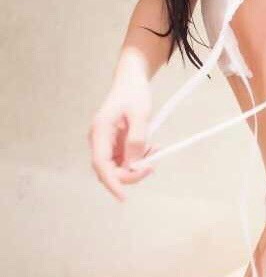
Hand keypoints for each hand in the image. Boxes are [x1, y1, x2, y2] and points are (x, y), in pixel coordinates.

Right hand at [88, 85, 158, 201]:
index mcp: (100, 131)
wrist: (131, 79)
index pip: (101, 164)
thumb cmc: (134, 92)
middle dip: (130, 173)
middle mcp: (99, 140)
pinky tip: (152, 147)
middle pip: (109, 170)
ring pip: (119, 166)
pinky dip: (138, 157)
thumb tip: (132, 164)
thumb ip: (136, 139)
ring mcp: (106, 142)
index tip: (123, 197)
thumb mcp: (140, 114)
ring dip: (137, 165)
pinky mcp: (114, 142)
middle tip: (152, 165)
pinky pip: (125, 158)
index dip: (112, 183)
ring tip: (155, 149)